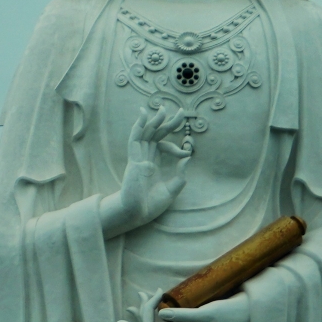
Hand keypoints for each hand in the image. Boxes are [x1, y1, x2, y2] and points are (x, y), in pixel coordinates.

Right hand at [100, 103, 195, 236]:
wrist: (138, 213)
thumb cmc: (151, 205)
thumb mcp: (172, 189)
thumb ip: (180, 175)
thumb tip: (188, 158)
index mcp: (153, 165)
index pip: (164, 146)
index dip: (177, 147)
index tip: (187, 151)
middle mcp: (145, 158)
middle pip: (156, 135)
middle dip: (168, 123)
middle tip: (181, 111)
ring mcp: (138, 158)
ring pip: (145, 134)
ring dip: (154, 120)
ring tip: (163, 108)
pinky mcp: (134, 160)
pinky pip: (134, 139)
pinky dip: (138, 126)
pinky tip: (143, 115)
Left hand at [152, 291, 251, 321]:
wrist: (246, 313)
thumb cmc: (228, 316)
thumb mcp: (205, 314)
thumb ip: (182, 315)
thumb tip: (160, 313)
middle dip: (144, 311)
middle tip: (142, 293)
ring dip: (151, 307)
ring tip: (145, 293)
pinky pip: (170, 317)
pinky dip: (162, 306)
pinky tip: (160, 294)